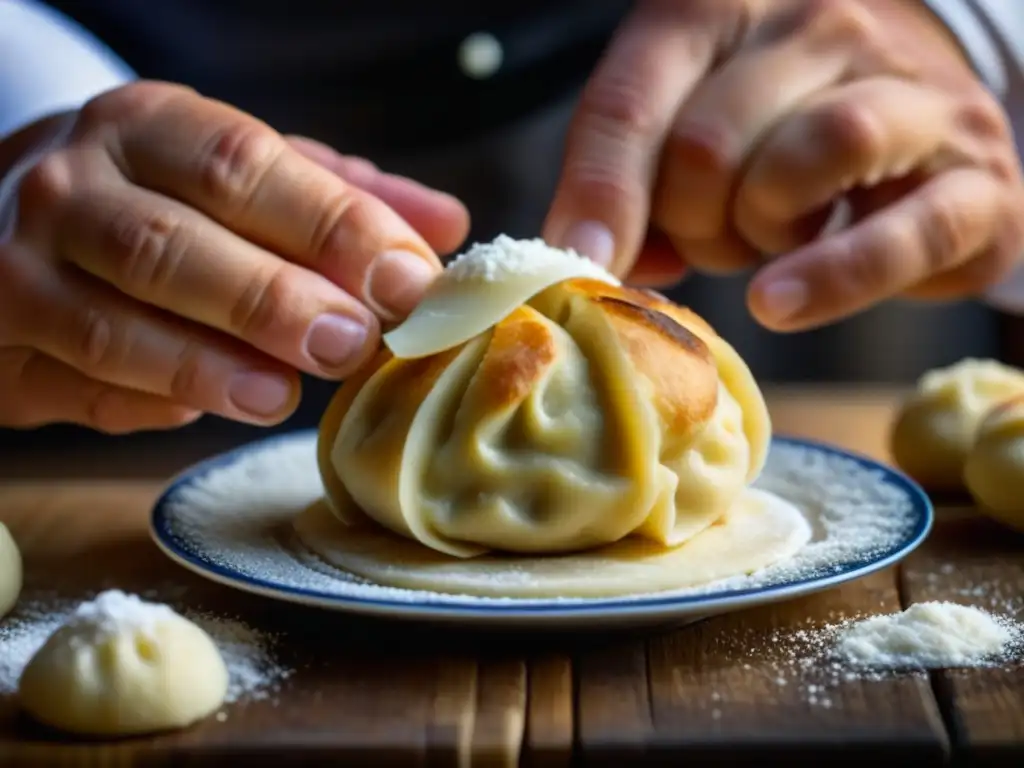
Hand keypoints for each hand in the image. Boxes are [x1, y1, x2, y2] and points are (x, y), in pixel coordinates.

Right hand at [0, 82, 468, 432]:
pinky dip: (147, 402)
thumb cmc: (154, 193)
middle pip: (173, 247)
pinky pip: (79, 384)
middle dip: (270, 301)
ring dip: (206, 366)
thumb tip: (446, 228)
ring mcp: (21, 267)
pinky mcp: (1, 343)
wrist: (1, 208)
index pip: (244, 167)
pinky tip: (200, 410)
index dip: (333, 226)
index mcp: (148, 128)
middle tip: (353, 343)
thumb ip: (341, 197)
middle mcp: (73, 187)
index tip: (408, 281)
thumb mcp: (239, 172)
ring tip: (283, 396)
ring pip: (113, 327)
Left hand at [544, 0, 1023, 330]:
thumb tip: (598, 254)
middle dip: (688, 222)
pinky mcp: (975, 177)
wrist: (922, 109)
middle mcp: (823, 25)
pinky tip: (780, 301)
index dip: (599, 190)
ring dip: (755, 233)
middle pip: (706, 145)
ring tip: (764, 242)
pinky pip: (898, 236)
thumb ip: (635, 180)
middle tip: (712, 236)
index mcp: (726, 7)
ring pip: (803, 161)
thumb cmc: (779, 124)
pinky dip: (830, 278)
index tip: (580, 257)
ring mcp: (910, 92)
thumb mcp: (689, 129)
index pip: (633, 96)